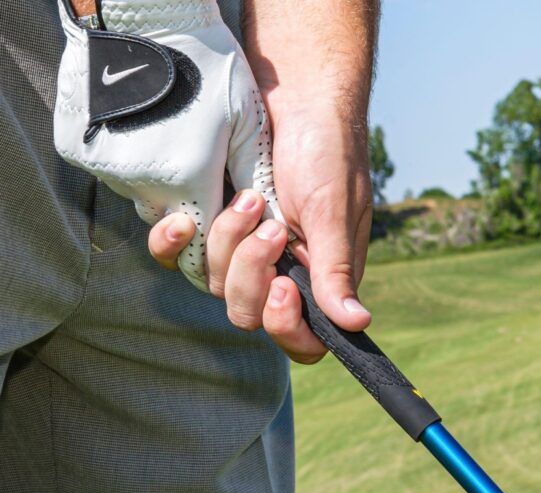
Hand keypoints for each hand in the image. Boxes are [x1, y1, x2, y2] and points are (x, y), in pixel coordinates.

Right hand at [53, 0, 284, 291]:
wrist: (143, 17)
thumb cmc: (206, 63)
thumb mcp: (246, 119)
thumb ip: (255, 175)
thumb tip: (270, 218)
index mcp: (188, 180)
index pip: (204, 243)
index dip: (219, 236)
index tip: (227, 215)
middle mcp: (142, 183)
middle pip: (170, 223)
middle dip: (190, 211)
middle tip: (200, 167)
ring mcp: (106, 168)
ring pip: (139, 197)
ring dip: (158, 184)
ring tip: (174, 135)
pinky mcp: (78, 150)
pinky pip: (112, 171)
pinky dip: (129, 159)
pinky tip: (145, 127)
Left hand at [147, 98, 373, 361]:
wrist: (295, 96)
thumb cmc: (328, 150)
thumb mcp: (334, 211)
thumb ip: (337, 270)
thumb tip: (358, 323)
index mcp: (320, 278)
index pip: (303, 340)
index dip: (287, 329)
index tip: (284, 287)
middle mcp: (280, 271)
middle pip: (248, 315)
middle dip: (252, 273)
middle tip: (272, 225)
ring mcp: (240, 250)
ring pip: (212, 284)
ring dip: (227, 242)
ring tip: (249, 197)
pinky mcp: (207, 225)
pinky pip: (176, 256)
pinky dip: (174, 241)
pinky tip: (184, 219)